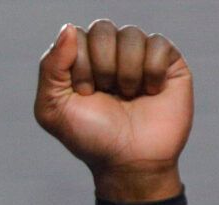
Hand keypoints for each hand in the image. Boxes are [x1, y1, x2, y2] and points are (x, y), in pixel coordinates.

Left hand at [34, 21, 191, 202]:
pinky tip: (151, 92)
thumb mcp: (53, 109)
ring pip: (131, 35)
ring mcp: (140, 55)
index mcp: (81, 59)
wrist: (129, 162)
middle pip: (102, 29)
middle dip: (101, 67)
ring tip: (129, 97)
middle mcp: (110, 52)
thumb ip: (50, 67)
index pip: (76, 36)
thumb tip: (68, 28)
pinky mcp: (168, 61)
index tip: (84, 94)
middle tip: (106, 94)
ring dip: (126, 73)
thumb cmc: (90, 137)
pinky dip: (151, 72)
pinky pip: (158, 44)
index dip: (79, 66)